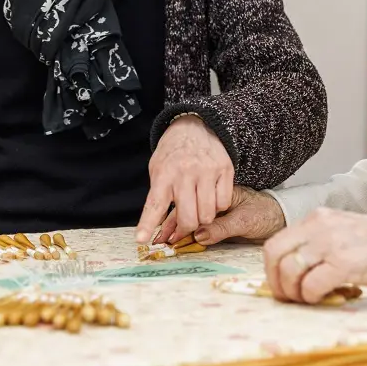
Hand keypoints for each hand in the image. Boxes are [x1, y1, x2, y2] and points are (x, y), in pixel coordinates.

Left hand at [136, 114, 233, 242]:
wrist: (195, 126)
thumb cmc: (173, 153)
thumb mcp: (158, 169)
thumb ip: (158, 195)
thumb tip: (156, 228)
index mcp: (164, 173)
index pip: (155, 204)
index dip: (147, 224)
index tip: (141, 239)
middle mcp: (186, 173)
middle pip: (189, 218)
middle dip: (186, 229)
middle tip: (184, 226)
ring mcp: (208, 171)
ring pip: (208, 214)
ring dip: (203, 218)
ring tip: (198, 207)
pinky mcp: (225, 170)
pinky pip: (223, 203)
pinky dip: (217, 206)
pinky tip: (211, 196)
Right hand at [154, 185, 286, 245]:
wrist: (279, 217)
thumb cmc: (264, 214)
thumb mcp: (246, 220)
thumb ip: (223, 227)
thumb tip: (198, 235)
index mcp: (219, 194)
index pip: (194, 204)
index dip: (178, 219)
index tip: (166, 234)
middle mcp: (211, 201)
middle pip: (186, 211)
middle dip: (171, 225)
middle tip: (159, 240)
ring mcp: (212, 212)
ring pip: (187, 218)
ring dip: (173, 230)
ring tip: (158, 241)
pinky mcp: (215, 223)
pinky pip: (195, 227)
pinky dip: (182, 234)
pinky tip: (171, 240)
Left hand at [262, 208, 366, 304]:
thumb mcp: (341, 230)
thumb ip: (317, 242)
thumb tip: (294, 269)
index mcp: (317, 218)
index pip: (276, 242)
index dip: (271, 268)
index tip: (279, 284)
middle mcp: (319, 226)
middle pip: (274, 254)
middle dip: (275, 281)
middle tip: (287, 297)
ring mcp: (330, 243)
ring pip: (289, 270)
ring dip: (293, 292)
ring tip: (306, 299)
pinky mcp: (344, 262)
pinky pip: (311, 285)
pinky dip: (311, 297)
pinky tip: (322, 298)